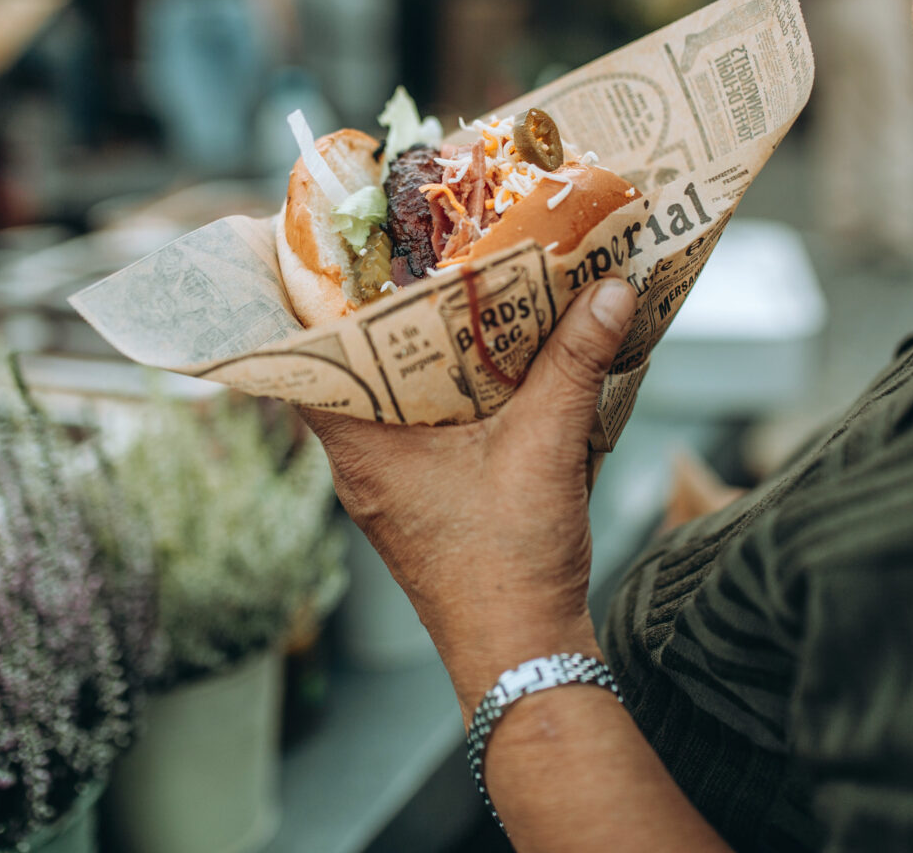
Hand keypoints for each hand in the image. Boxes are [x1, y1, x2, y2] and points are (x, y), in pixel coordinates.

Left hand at [301, 279, 637, 711]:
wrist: (521, 655)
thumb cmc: (509, 567)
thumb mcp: (546, 449)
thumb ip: (575, 364)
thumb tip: (610, 290)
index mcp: (362, 449)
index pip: (303, 364)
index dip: (309, 308)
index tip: (329, 257)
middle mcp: (360, 467)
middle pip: (348, 373)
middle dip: (377, 318)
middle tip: (404, 257)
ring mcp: (386, 488)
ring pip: (384, 403)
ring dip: (413, 357)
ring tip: (447, 297)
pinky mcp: (417, 503)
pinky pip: (413, 429)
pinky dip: (439, 395)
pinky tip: (483, 370)